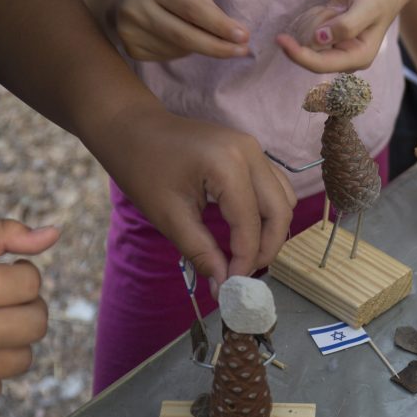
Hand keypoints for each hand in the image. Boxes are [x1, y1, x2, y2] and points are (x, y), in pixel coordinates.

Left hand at [96, 107, 295, 286]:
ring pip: (284, 200)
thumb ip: (201, 252)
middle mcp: (250, 153)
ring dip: (271, 231)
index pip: (250, 224)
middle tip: (242, 274)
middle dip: (266, 248)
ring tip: (244, 255)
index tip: (231, 287)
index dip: (244, 260)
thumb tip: (223, 287)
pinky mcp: (252, 152)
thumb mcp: (169, 216)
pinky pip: (275, 187)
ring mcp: (254, 149)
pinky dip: (267, 213)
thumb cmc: (143, 169)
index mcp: (227, 165)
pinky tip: (246, 231)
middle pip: (280, 211)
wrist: (133, 129)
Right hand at [105, 0, 250, 60]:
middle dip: (218, 47)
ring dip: (200, 46)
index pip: (192, 9)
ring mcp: (130, 32)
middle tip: (242, 51)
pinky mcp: (131, 49)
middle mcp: (136, 8)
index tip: (243, 36)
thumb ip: (204, 4)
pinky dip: (182, 50)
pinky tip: (176, 37)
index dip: (219, 25)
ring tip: (199, 33)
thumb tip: (234, 34)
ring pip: (180, 49)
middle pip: (185, 36)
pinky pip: (169, 56)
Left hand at [275, 0, 408, 72]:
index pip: (321, 65)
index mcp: (358, 58)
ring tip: (339, 9)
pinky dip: (315, 16)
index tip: (281, 39)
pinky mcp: (326, 38)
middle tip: (335, 9)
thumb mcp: (366, 7)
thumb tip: (318, 39)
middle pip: (310, 55)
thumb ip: (346, 25)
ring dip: (317, 19)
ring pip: (306, 41)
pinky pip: (307, 30)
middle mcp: (344, 58)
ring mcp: (334, 49)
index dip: (299, 55)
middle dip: (314, 28)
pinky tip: (333, 9)